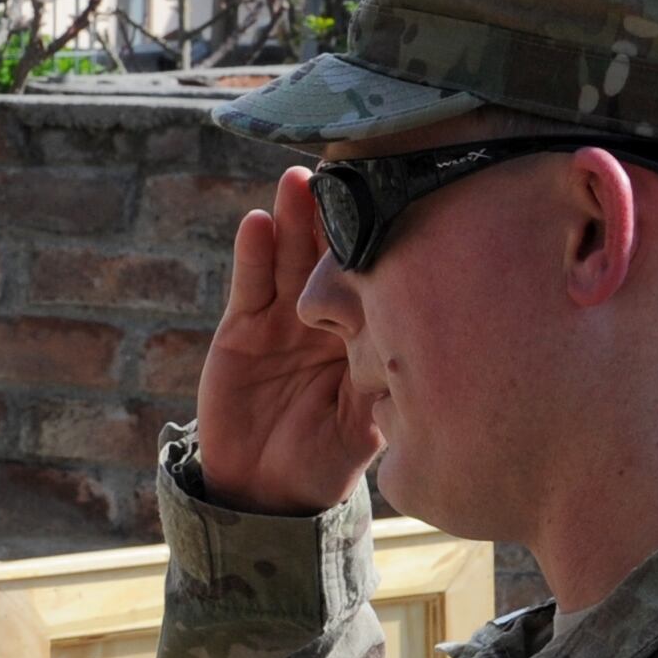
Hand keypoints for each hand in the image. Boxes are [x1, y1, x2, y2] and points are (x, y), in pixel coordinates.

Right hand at [191, 165, 379, 515]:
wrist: (267, 490)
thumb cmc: (328, 457)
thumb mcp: (368, 422)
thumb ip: (385, 386)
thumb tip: (416, 352)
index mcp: (363, 330)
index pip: (371, 272)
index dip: (378, 236)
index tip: (394, 194)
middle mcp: (325, 315)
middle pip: (328, 251)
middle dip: (334, 211)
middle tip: (345, 167)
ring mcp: (282, 317)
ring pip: (289, 256)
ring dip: (292, 217)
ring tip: (298, 181)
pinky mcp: (242, 328)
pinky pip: (250, 285)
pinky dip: (252, 254)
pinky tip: (257, 222)